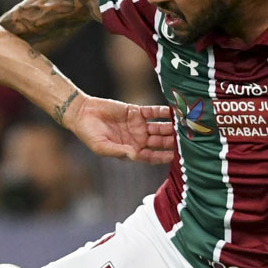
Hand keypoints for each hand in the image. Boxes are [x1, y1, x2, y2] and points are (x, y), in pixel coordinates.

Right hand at [61, 94, 175, 162]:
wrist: (82, 113)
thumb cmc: (89, 134)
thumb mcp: (102, 146)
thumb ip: (119, 151)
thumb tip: (134, 155)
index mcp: (131, 151)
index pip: (151, 156)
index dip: (163, 156)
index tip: (176, 157)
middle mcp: (137, 139)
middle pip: (159, 142)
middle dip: (171, 142)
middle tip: (185, 140)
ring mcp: (138, 125)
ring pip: (159, 127)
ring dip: (170, 127)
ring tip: (183, 126)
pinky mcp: (136, 111)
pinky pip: (153, 112)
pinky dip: (163, 112)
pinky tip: (173, 111)